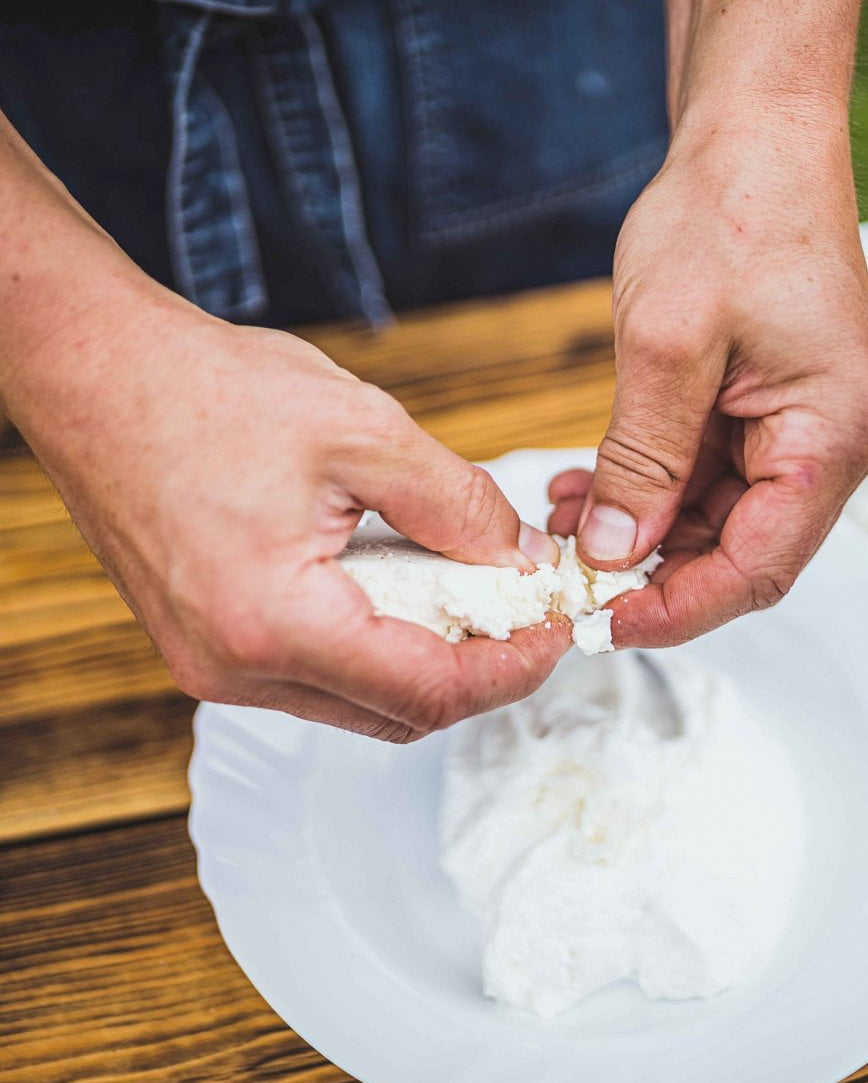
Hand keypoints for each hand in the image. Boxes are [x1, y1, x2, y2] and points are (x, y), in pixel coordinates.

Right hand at [7, 293, 568, 741]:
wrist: (94, 370)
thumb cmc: (205, 390)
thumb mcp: (364, 431)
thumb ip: (459, 504)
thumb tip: (519, 557)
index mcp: (274, 624)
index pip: (429, 691)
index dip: (513, 668)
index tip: (558, 630)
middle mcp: (236, 668)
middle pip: (397, 712)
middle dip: (480, 671)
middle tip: (529, 614)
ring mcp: (214, 664)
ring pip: (359, 700)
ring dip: (429, 659)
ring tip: (477, 594)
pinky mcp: (209, 643)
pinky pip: (317, 671)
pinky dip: (378, 643)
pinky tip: (409, 587)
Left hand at [549, 120, 867, 645]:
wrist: (756, 133)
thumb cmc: (729, 213)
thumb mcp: (667, 345)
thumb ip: (642, 462)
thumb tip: (615, 557)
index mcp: (833, 435)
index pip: (759, 567)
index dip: (679, 610)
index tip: (604, 622)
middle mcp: (833, 442)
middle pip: (742, 551)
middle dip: (652, 569)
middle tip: (569, 570)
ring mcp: (804, 425)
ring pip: (719, 518)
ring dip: (642, 529)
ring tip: (565, 517)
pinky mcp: (771, 407)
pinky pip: (710, 474)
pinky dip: (651, 485)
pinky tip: (591, 483)